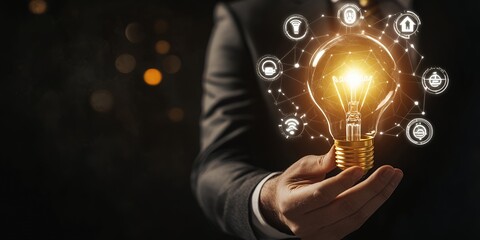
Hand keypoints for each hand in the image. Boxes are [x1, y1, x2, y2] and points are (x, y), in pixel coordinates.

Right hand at [259, 146, 402, 239]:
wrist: (283, 206)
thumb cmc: (292, 184)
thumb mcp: (300, 168)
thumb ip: (321, 162)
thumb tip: (341, 150)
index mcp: (293, 204)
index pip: (321, 194)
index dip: (343, 181)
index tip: (361, 167)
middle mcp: (304, 224)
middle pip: (344, 207)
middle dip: (371, 188)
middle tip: (389, 170)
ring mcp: (319, 234)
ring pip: (355, 217)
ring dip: (378, 197)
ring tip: (392, 178)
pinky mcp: (331, 238)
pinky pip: (356, 223)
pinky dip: (371, 206)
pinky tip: (381, 191)